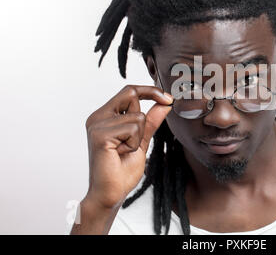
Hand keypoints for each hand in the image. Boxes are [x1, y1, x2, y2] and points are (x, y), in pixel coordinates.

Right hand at [83, 85, 172, 209]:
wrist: (110, 194)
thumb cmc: (122, 171)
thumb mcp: (142, 141)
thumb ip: (151, 122)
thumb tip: (165, 104)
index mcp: (105, 116)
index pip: (129, 91)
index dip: (150, 91)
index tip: (168, 99)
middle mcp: (98, 117)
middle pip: (131, 93)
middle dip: (146, 111)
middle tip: (140, 137)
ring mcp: (97, 124)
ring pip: (137, 116)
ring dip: (139, 137)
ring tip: (124, 151)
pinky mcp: (100, 135)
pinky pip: (132, 129)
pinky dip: (134, 144)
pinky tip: (121, 154)